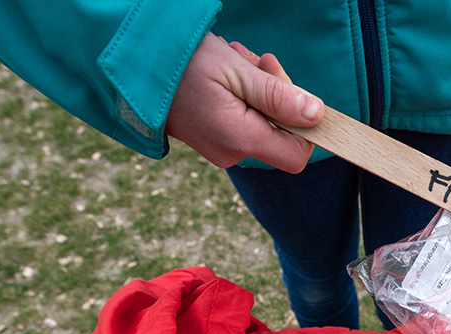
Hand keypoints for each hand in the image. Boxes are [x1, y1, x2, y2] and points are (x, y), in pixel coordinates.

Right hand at [167, 33, 321, 171]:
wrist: (133, 67)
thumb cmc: (182, 65)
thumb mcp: (236, 72)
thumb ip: (278, 96)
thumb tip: (317, 115)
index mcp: (239, 139)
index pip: (298, 154)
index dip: (306, 125)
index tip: (288, 89)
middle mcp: (232, 152)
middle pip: (283, 133)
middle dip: (278, 95)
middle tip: (258, 62)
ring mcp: (222, 147)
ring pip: (264, 121)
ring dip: (259, 87)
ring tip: (234, 63)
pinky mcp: (215, 138)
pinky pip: (246, 118)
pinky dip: (244, 93)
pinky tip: (226, 74)